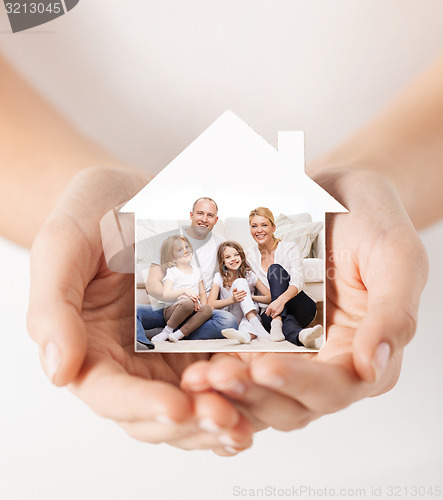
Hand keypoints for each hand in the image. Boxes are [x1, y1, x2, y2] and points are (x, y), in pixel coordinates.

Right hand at [27, 167, 252, 454]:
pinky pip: (226, 366)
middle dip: (194, 421)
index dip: (141, 406)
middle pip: (159, 413)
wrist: (130, 195)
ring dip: (225, 412)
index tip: (175, 407)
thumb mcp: (63, 247)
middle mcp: (132, 361)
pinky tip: (269, 379)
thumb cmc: (90, 215)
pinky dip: (246, 381)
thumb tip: (58, 372)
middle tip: (228, 418)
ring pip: (197, 400)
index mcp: (90, 349)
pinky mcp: (205, 335)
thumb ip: (53, 307)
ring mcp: (172, 351)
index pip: (110, 394)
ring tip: (254, 413)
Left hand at [181, 170, 427, 431]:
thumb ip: (393, 313)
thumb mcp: (395, 255)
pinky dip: (219, 367)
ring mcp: (293, 350)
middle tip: (215, 376)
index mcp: (365, 352)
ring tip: (198, 376)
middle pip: (291, 401)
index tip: (264, 366)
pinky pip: (239, 361)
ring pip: (260, 391)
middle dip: (253, 393)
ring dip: (229, 390)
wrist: (335, 193)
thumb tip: (372, 367)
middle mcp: (328, 361)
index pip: (336, 387)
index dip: (300, 384)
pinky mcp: (263, 335)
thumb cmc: (372, 219)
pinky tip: (194, 361)